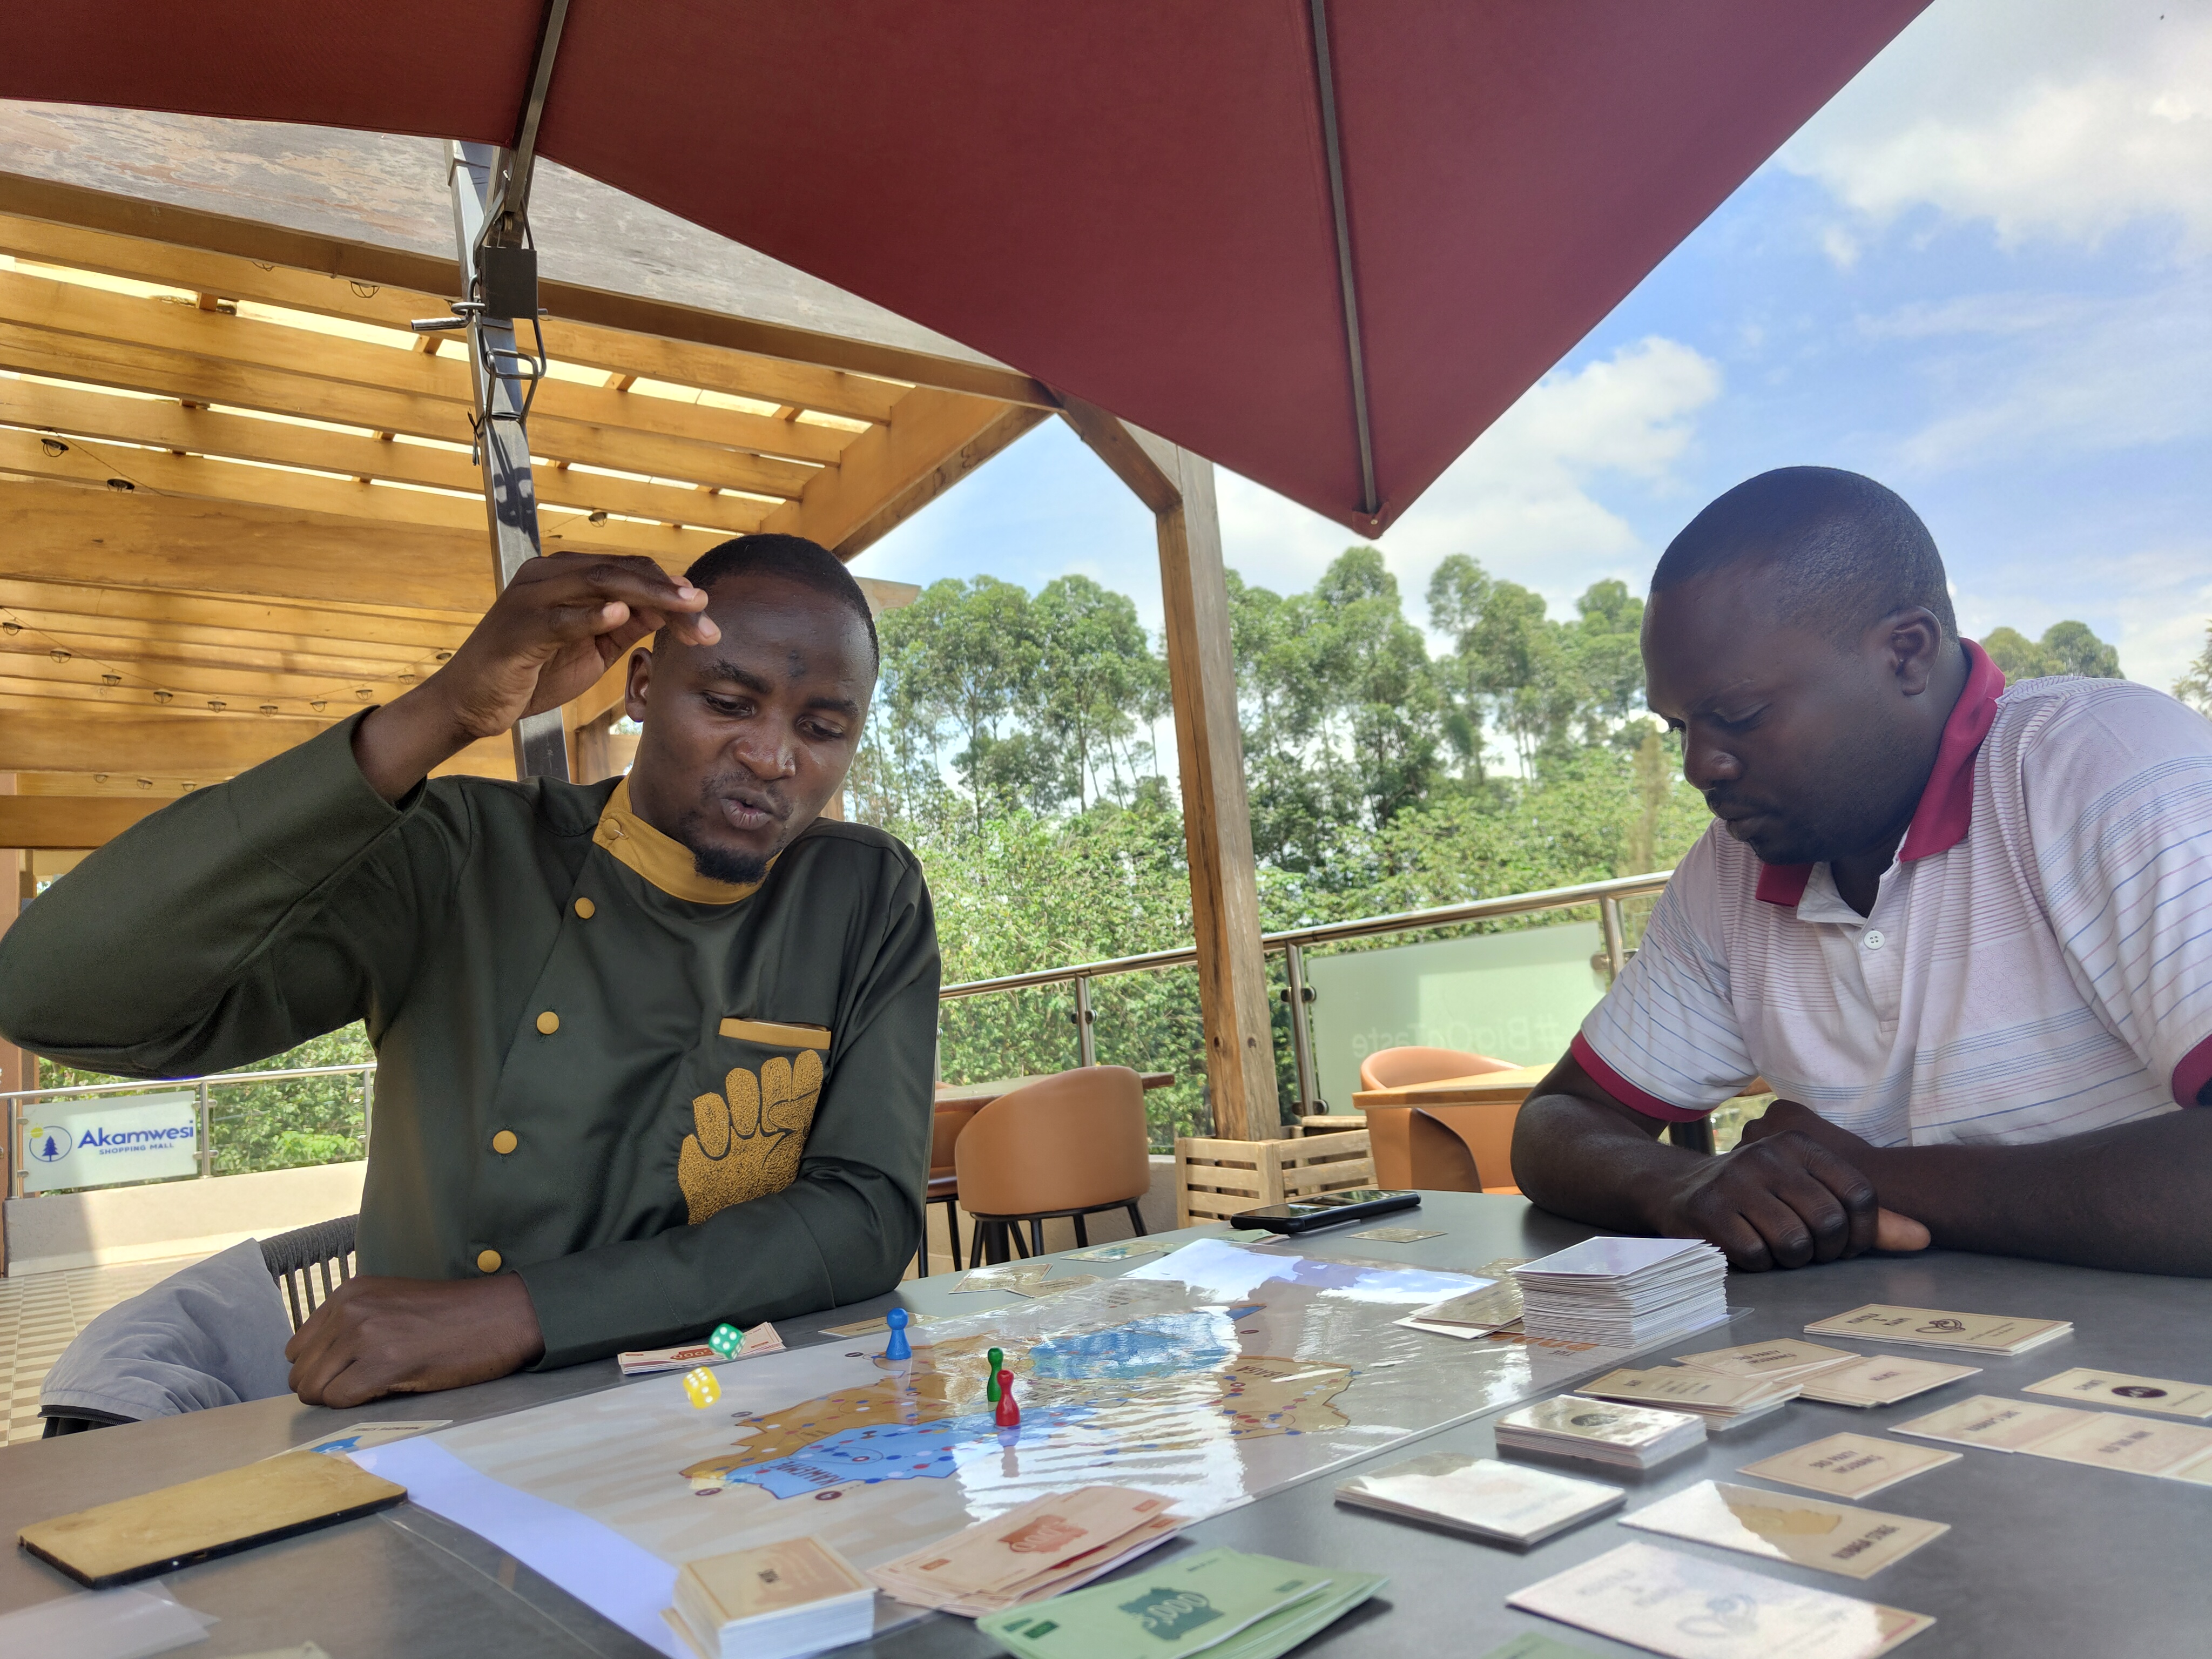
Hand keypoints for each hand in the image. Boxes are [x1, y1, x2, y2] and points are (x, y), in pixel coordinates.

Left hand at [284, 1273, 545, 1407]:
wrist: (501, 1316)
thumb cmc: (452, 1316)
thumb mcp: (390, 1304)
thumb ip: (352, 1324)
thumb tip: (318, 1368)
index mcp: (349, 1294)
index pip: (298, 1349)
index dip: (320, 1370)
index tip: (349, 1374)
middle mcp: (350, 1309)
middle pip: (301, 1373)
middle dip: (325, 1389)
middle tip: (363, 1389)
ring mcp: (365, 1334)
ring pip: (314, 1390)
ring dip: (339, 1400)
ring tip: (375, 1390)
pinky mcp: (384, 1362)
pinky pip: (339, 1400)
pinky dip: (355, 1406)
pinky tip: (386, 1392)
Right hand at [353, 553, 719, 799]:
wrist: (473, 704)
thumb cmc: (532, 673)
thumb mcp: (591, 648)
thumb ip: (624, 626)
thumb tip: (668, 611)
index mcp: (565, 576)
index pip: (626, 572)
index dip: (668, 588)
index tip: (704, 609)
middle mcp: (547, 576)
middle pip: (619, 572)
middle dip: (667, 592)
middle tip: (704, 609)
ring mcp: (530, 598)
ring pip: (596, 584)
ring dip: (645, 595)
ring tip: (681, 606)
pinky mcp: (517, 628)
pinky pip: (559, 617)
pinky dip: (591, 615)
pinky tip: (621, 616)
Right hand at [1648, 1104, 1922, 1270]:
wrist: (1677, 1189)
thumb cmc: (1758, 1196)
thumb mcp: (1809, 1193)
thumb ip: (1866, 1218)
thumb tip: (1926, 1239)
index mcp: (1800, 1144)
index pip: (1860, 1194)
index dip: (1863, 1233)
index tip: (1844, 1245)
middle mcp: (1768, 1155)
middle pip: (1828, 1222)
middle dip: (1824, 1251)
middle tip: (1806, 1251)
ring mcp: (1735, 1179)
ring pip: (1793, 1243)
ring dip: (1789, 1261)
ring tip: (1775, 1250)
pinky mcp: (1707, 1208)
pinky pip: (1755, 1255)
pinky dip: (1757, 1264)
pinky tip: (1745, 1249)